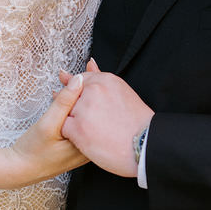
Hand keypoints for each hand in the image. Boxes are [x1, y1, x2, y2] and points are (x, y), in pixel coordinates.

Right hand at [4, 74, 88, 186]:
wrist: (20, 170)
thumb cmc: (32, 150)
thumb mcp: (48, 124)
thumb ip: (64, 103)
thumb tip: (79, 80)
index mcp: (89, 141)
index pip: (100, 108)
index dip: (96, 84)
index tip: (91, 65)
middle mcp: (90, 144)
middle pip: (98, 110)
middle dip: (92, 87)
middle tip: (89, 65)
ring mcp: (84, 145)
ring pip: (91, 114)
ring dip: (85, 95)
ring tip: (82, 76)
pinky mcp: (76, 144)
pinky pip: (83, 120)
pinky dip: (79, 106)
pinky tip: (73, 95)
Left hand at [60, 60, 153, 176]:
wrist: (145, 146)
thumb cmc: (137, 124)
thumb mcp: (121, 92)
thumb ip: (100, 77)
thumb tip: (89, 63)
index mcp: (105, 80)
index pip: (80, 81)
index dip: (82, 96)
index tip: (89, 107)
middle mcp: (94, 90)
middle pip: (72, 97)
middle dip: (78, 109)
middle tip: (96, 122)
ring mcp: (84, 109)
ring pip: (67, 112)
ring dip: (75, 123)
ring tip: (95, 132)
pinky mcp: (78, 128)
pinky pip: (65, 128)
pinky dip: (73, 136)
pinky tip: (89, 140)